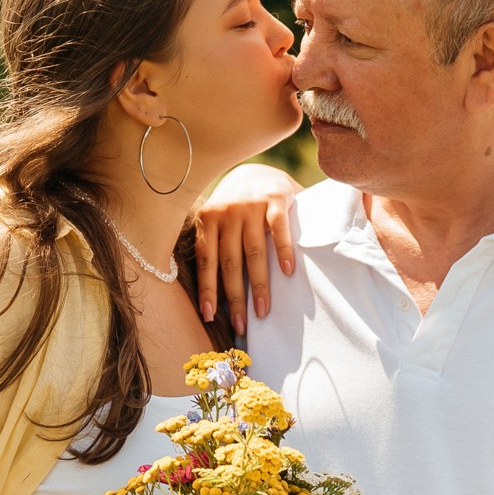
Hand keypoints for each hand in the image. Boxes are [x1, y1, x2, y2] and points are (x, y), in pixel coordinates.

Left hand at [193, 162, 302, 329]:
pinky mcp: (275, 199)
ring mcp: (250, 206)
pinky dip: (283, 251)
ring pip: (253, 252)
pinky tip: (288, 272)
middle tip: (241, 324)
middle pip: (229, 262)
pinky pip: (278, 230)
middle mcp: (226, 213)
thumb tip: (210, 294)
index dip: (207, 290)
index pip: (205, 261)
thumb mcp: (216, 220)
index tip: (209, 316)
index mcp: (207, 220)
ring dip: (259, 284)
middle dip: (234, 297)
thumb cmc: (235, 207)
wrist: (258, 170)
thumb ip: (212, 246)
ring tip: (264, 310)